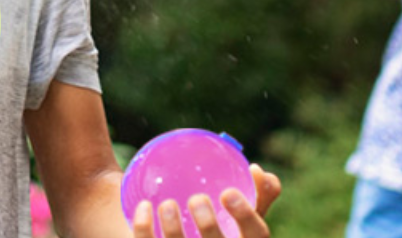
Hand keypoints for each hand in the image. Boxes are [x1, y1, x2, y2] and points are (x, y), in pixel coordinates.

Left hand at [129, 164, 280, 237]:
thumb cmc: (217, 229)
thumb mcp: (240, 217)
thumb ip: (255, 194)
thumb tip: (256, 169)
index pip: (257, 235)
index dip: (246, 215)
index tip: (228, 191)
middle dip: (209, 226)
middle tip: (197, 198)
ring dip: (174, 229)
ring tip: (168, 204)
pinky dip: (145, 228)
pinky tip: (144, 206)